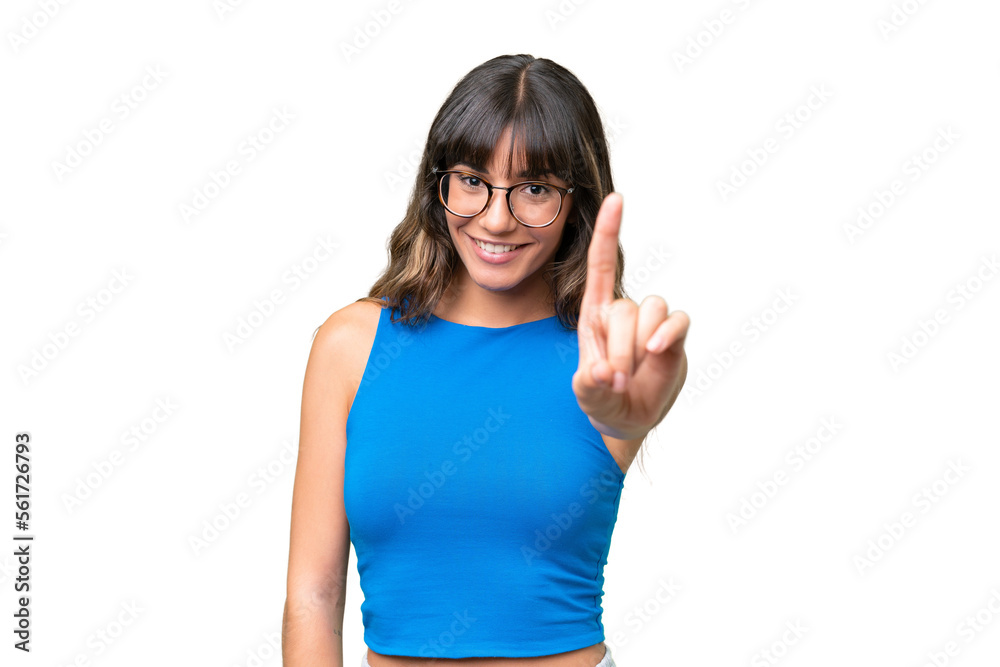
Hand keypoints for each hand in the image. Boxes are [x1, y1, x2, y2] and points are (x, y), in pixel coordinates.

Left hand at [571, 193, 689, 439]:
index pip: (600, 265)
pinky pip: (678, 320)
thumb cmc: (601, 398)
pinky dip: (669, 334)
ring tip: (629, 378)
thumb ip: (588, 385)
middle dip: (618, 348)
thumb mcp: (586, 394)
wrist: (627, 417)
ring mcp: (651, 325)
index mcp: (594, 315)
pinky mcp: (674, 338)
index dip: (607, 232)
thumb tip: (600, 372)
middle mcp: (623, 313)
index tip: (615, 198)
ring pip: (651, 310)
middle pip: (623, 307)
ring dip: (640, 345)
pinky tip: (658, 352)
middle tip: (613, 382)